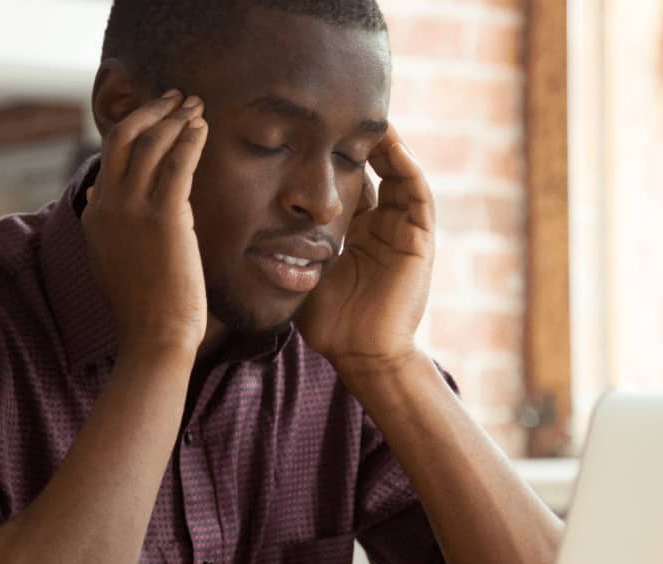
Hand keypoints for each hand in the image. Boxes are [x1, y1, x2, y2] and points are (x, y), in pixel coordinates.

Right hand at [81, 92, 209, 356]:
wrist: (155, 337)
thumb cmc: (144, 307)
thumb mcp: (111, 260)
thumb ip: (105, 225)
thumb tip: (97, 196)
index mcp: (96, 215)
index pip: (110, 156)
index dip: (135, 128)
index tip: (158, 116)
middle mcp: (108, 205)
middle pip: (123, 137)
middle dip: (152, 110)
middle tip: (177, 97)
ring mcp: (133, 209)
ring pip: (151, 143)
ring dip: (176, 117)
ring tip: (196, 105)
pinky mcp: (164, 217)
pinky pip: (177, 163)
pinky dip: (189, 138)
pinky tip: (202, 127)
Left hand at [297, 125, 434, 375]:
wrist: (360, 354)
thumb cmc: (329, 323)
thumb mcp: (301, 273)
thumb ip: (284, 248)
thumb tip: (242, 228)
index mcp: (356, 235)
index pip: (349, 183)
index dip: (335, 156)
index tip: (313, 129)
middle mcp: (382, 228)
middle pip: (376, 171)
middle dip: (362, 141)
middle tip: (343, 110)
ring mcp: (403, 232)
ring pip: (400, 174)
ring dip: (388, 145)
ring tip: (370, 117)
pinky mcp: (420, 240)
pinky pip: (417, 194)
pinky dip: (408, 167)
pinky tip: (391, 145)